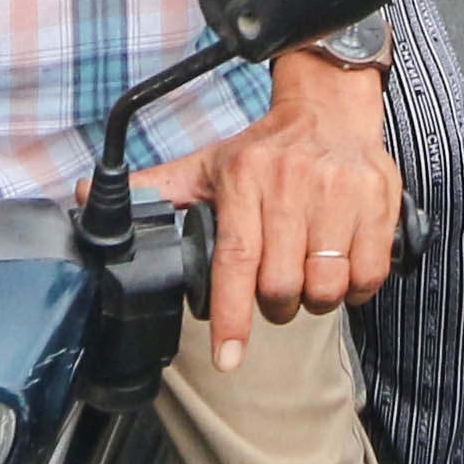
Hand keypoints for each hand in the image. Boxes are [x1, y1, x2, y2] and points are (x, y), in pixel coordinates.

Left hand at [141, 58, 401, 368]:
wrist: (331, 106)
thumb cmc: (267, 149)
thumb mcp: (209, 165)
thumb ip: (155, 189)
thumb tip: (84, 196)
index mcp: (245, 178)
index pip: (235, 261)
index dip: (231, 317)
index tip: (227, 358)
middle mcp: (293, 183)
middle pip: (281, 285)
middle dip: (275, 306)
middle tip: (274, 292)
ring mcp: (340, 192)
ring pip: (326, 286)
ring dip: (315, 299)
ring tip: (308, 276)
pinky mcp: (379, 200)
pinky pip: (368, 274)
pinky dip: (354, 288)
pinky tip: (341, 269)